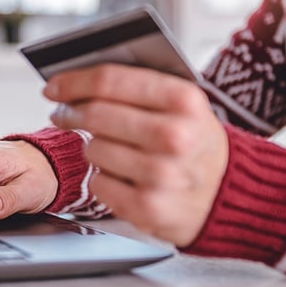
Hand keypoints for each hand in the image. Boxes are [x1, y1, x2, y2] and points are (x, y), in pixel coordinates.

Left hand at [46, 64, 228, 246]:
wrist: (231, 195)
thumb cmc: (198, 144)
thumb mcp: (186, 106)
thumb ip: (141, 87)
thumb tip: (81, 78)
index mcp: (184, 100)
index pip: (109, 81)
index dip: (72, 82)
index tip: (54, 86)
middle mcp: (174, 136)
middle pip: (95, 115)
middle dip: (71, 113)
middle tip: (64, 114)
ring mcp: (161, 175)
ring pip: (93, 149)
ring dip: (93, 147)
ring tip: (110, 148)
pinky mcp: (147, 208)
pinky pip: (98, 184)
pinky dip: (102, 178)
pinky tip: (121, 176)